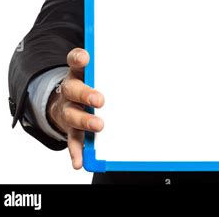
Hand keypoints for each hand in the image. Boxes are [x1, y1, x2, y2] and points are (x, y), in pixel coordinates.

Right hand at [46, 47, 104, 168]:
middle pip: (73, 89)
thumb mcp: (100, 72)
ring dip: (85, 121)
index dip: (79, 58)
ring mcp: (69, 109)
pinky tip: (80, 161)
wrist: (70, 101)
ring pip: (72, 114)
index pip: (75, 60)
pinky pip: (72, 140)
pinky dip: (76, 151)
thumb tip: (149, 65)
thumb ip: (116, 70)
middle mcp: (71, 89)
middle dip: (86, 94)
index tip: (86, 58)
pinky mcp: (70, 129)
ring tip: (99, 126)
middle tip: (100, 100)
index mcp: (79, 72)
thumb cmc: (94, 84)